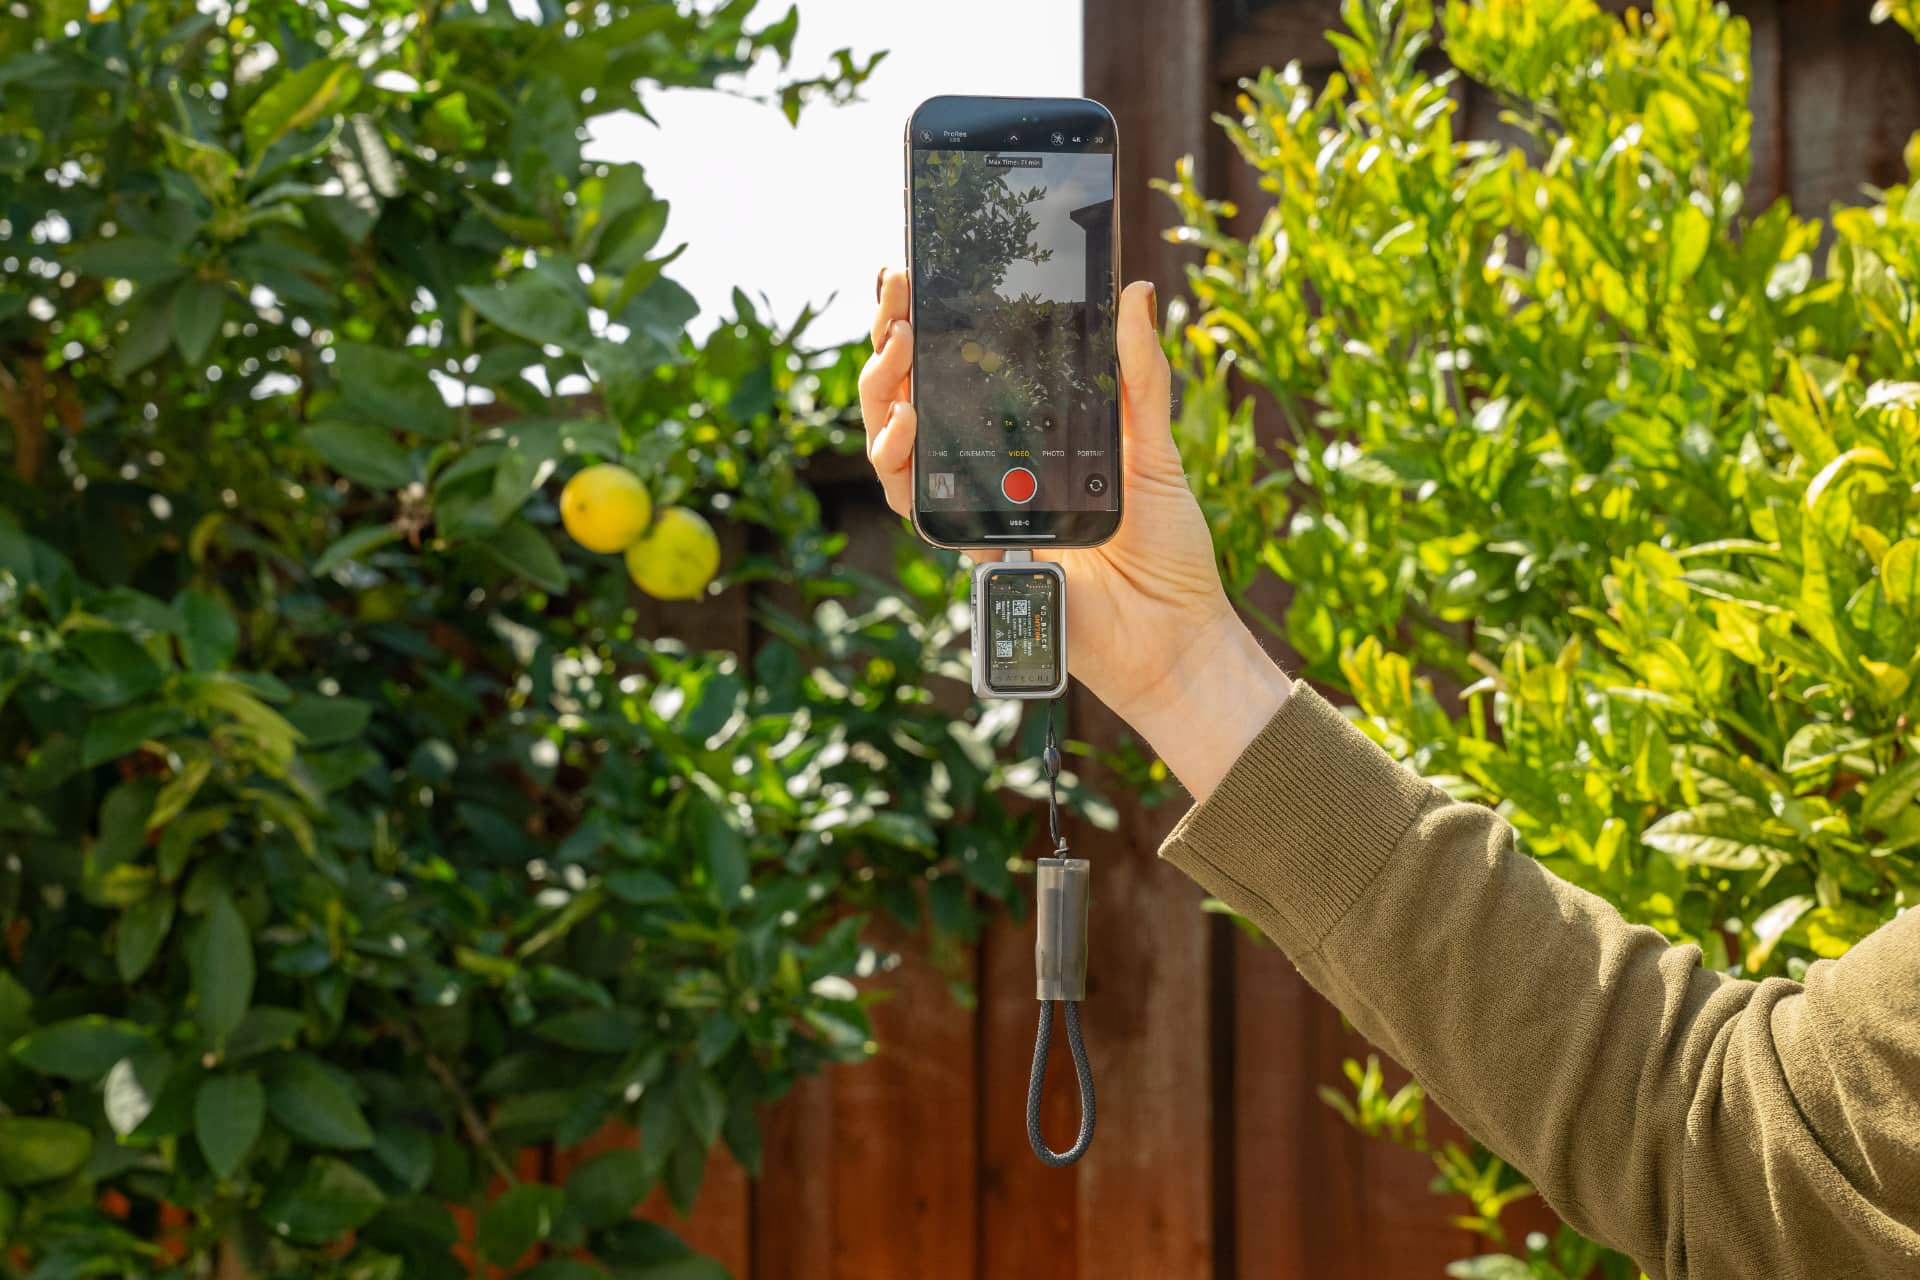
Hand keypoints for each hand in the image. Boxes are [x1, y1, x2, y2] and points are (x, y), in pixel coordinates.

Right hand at [859, 269, 1292, 799]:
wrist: (1170, 631)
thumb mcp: (1153, 447)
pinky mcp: (966, 544)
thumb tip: (1138, 293)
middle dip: (893, 337)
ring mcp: (971, 502)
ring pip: (894, 439)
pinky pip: (912, 499)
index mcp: (1028, 431)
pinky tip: (905, 424)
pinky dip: (898, 459)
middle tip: (897, 293)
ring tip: (896, 348)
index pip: (963, 364)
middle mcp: (988, 462)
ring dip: (883, 388)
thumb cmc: (1166, 547)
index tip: (914, 272)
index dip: (929, 319)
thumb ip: (1138, 375)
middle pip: (913, 391)